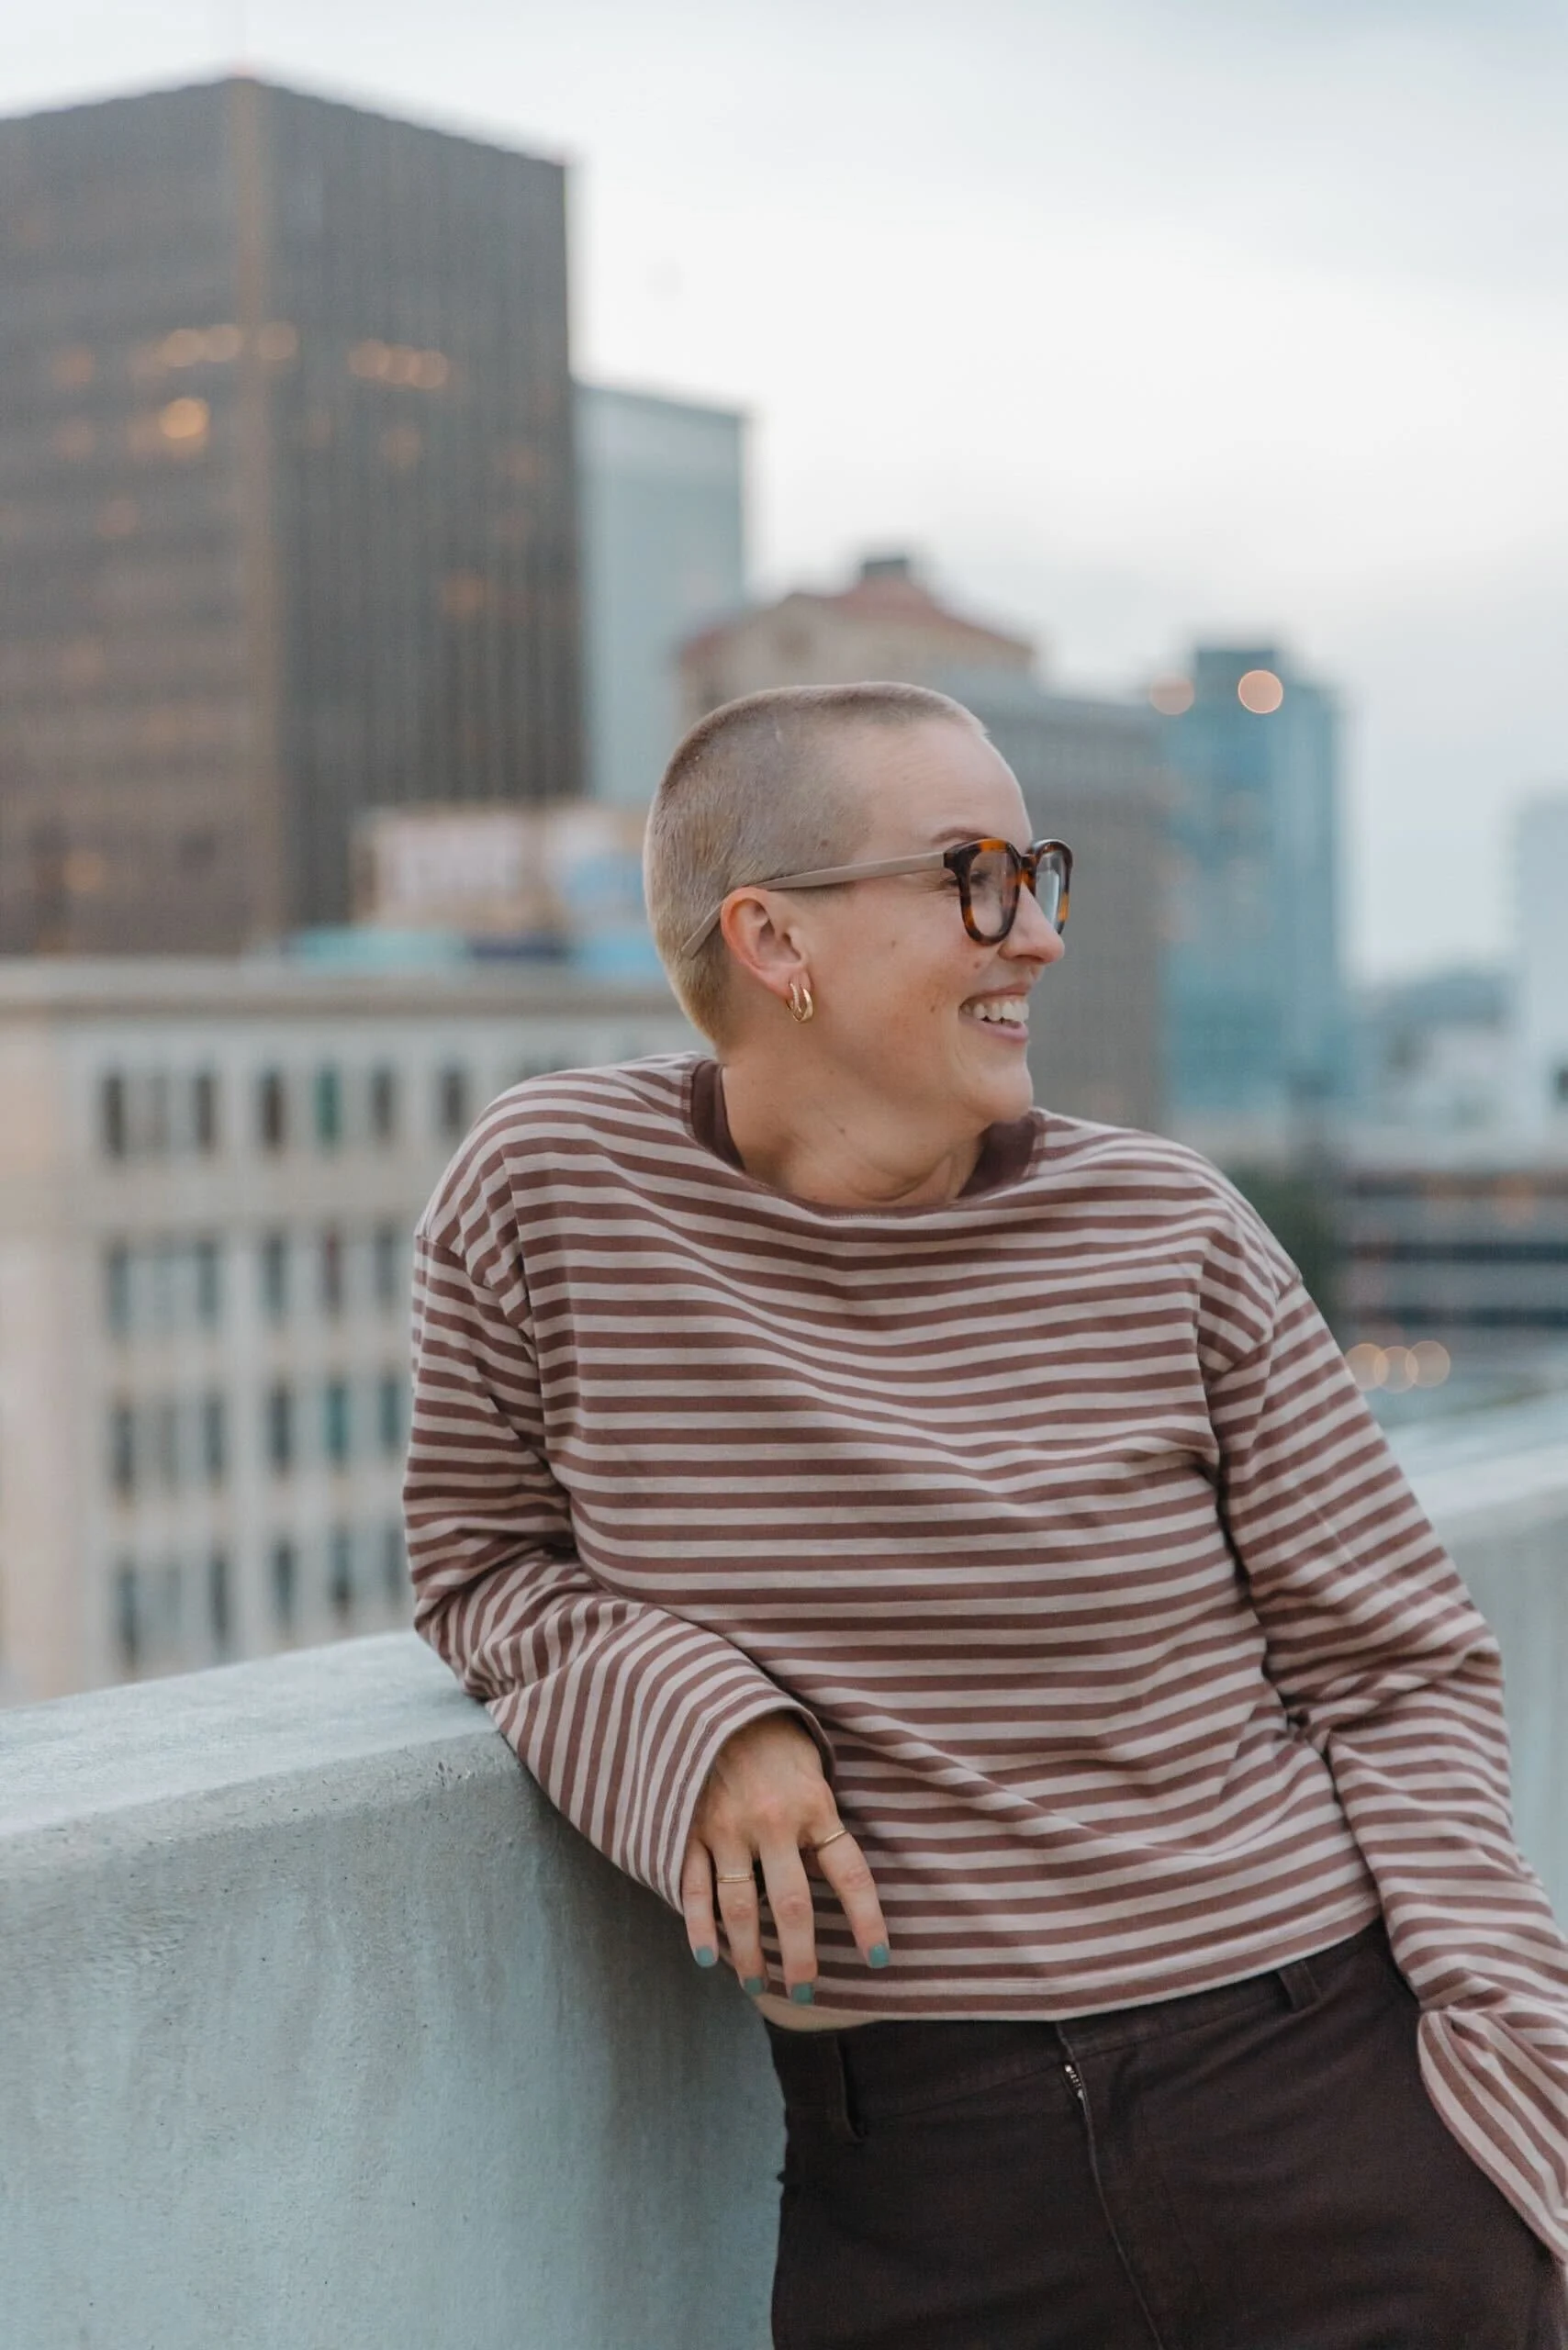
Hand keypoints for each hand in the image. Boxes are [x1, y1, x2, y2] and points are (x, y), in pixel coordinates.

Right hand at [680, 1711, 889, 2001]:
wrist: (713, 1695)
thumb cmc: (774, 1736)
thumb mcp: (813, 1767)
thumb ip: (820, 1818)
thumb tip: (829, 1875)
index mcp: (813, 1805)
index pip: (850, 1874)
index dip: (867, 1920)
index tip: (879, 1959)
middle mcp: (773, 1822)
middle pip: (793, 1906)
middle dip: (801, 1958)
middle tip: (806, 1992)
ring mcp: (726, 1828)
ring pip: (741, 1908)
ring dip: (750, 1953)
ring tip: (757, 1984)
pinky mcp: (689, 1828)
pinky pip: (694, 1887)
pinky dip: (699, 1927)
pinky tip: (709, 1958)